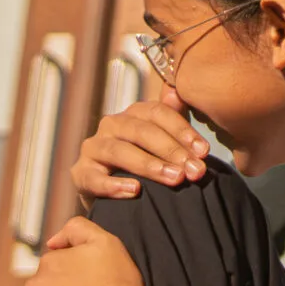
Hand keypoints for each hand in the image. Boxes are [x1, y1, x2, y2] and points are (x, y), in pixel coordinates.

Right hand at [72, 88, 209, 199]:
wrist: (113, 194)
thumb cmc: (146, 161)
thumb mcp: (162, 139)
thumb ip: (172, 116)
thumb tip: (176, 91)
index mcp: (134, 114)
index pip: (158, 113)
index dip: (183, 131)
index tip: (204, 151)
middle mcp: (111, 125)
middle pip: (141, 131)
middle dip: (171, 150)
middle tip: (194, 170)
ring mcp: (93, 148)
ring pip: (119, 151)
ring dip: (148, 165)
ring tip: (174, 178)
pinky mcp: (79, 173)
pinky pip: (93, 178)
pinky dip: (113, 184)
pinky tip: (134, 191)